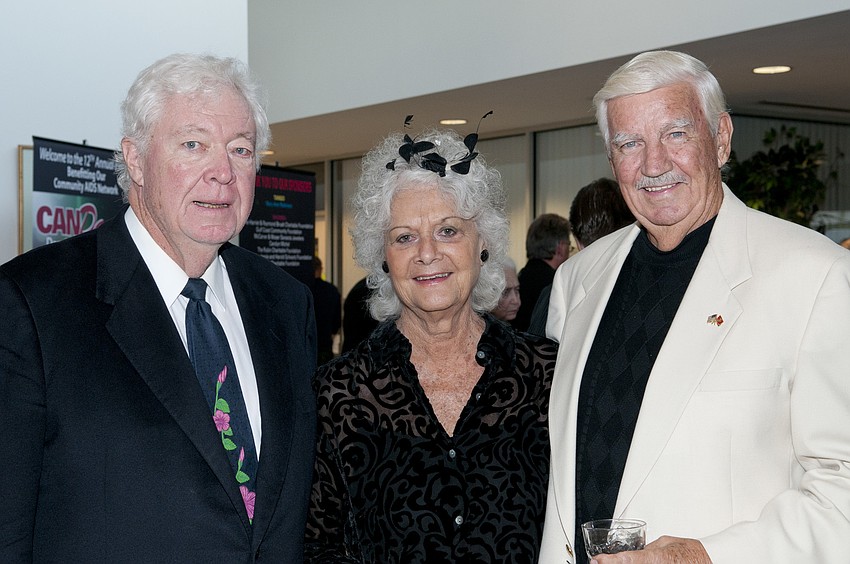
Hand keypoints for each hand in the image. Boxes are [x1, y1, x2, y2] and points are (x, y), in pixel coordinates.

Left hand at [590, 536, 710, 563]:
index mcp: (657, 558)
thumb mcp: (665, 543)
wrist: (710, 560)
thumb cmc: (691, 552)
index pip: (628, 560)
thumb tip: (634, 551)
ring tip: (609, 563)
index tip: (597, 560)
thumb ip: (647, 549)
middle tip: (600, 562)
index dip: (610, 561)